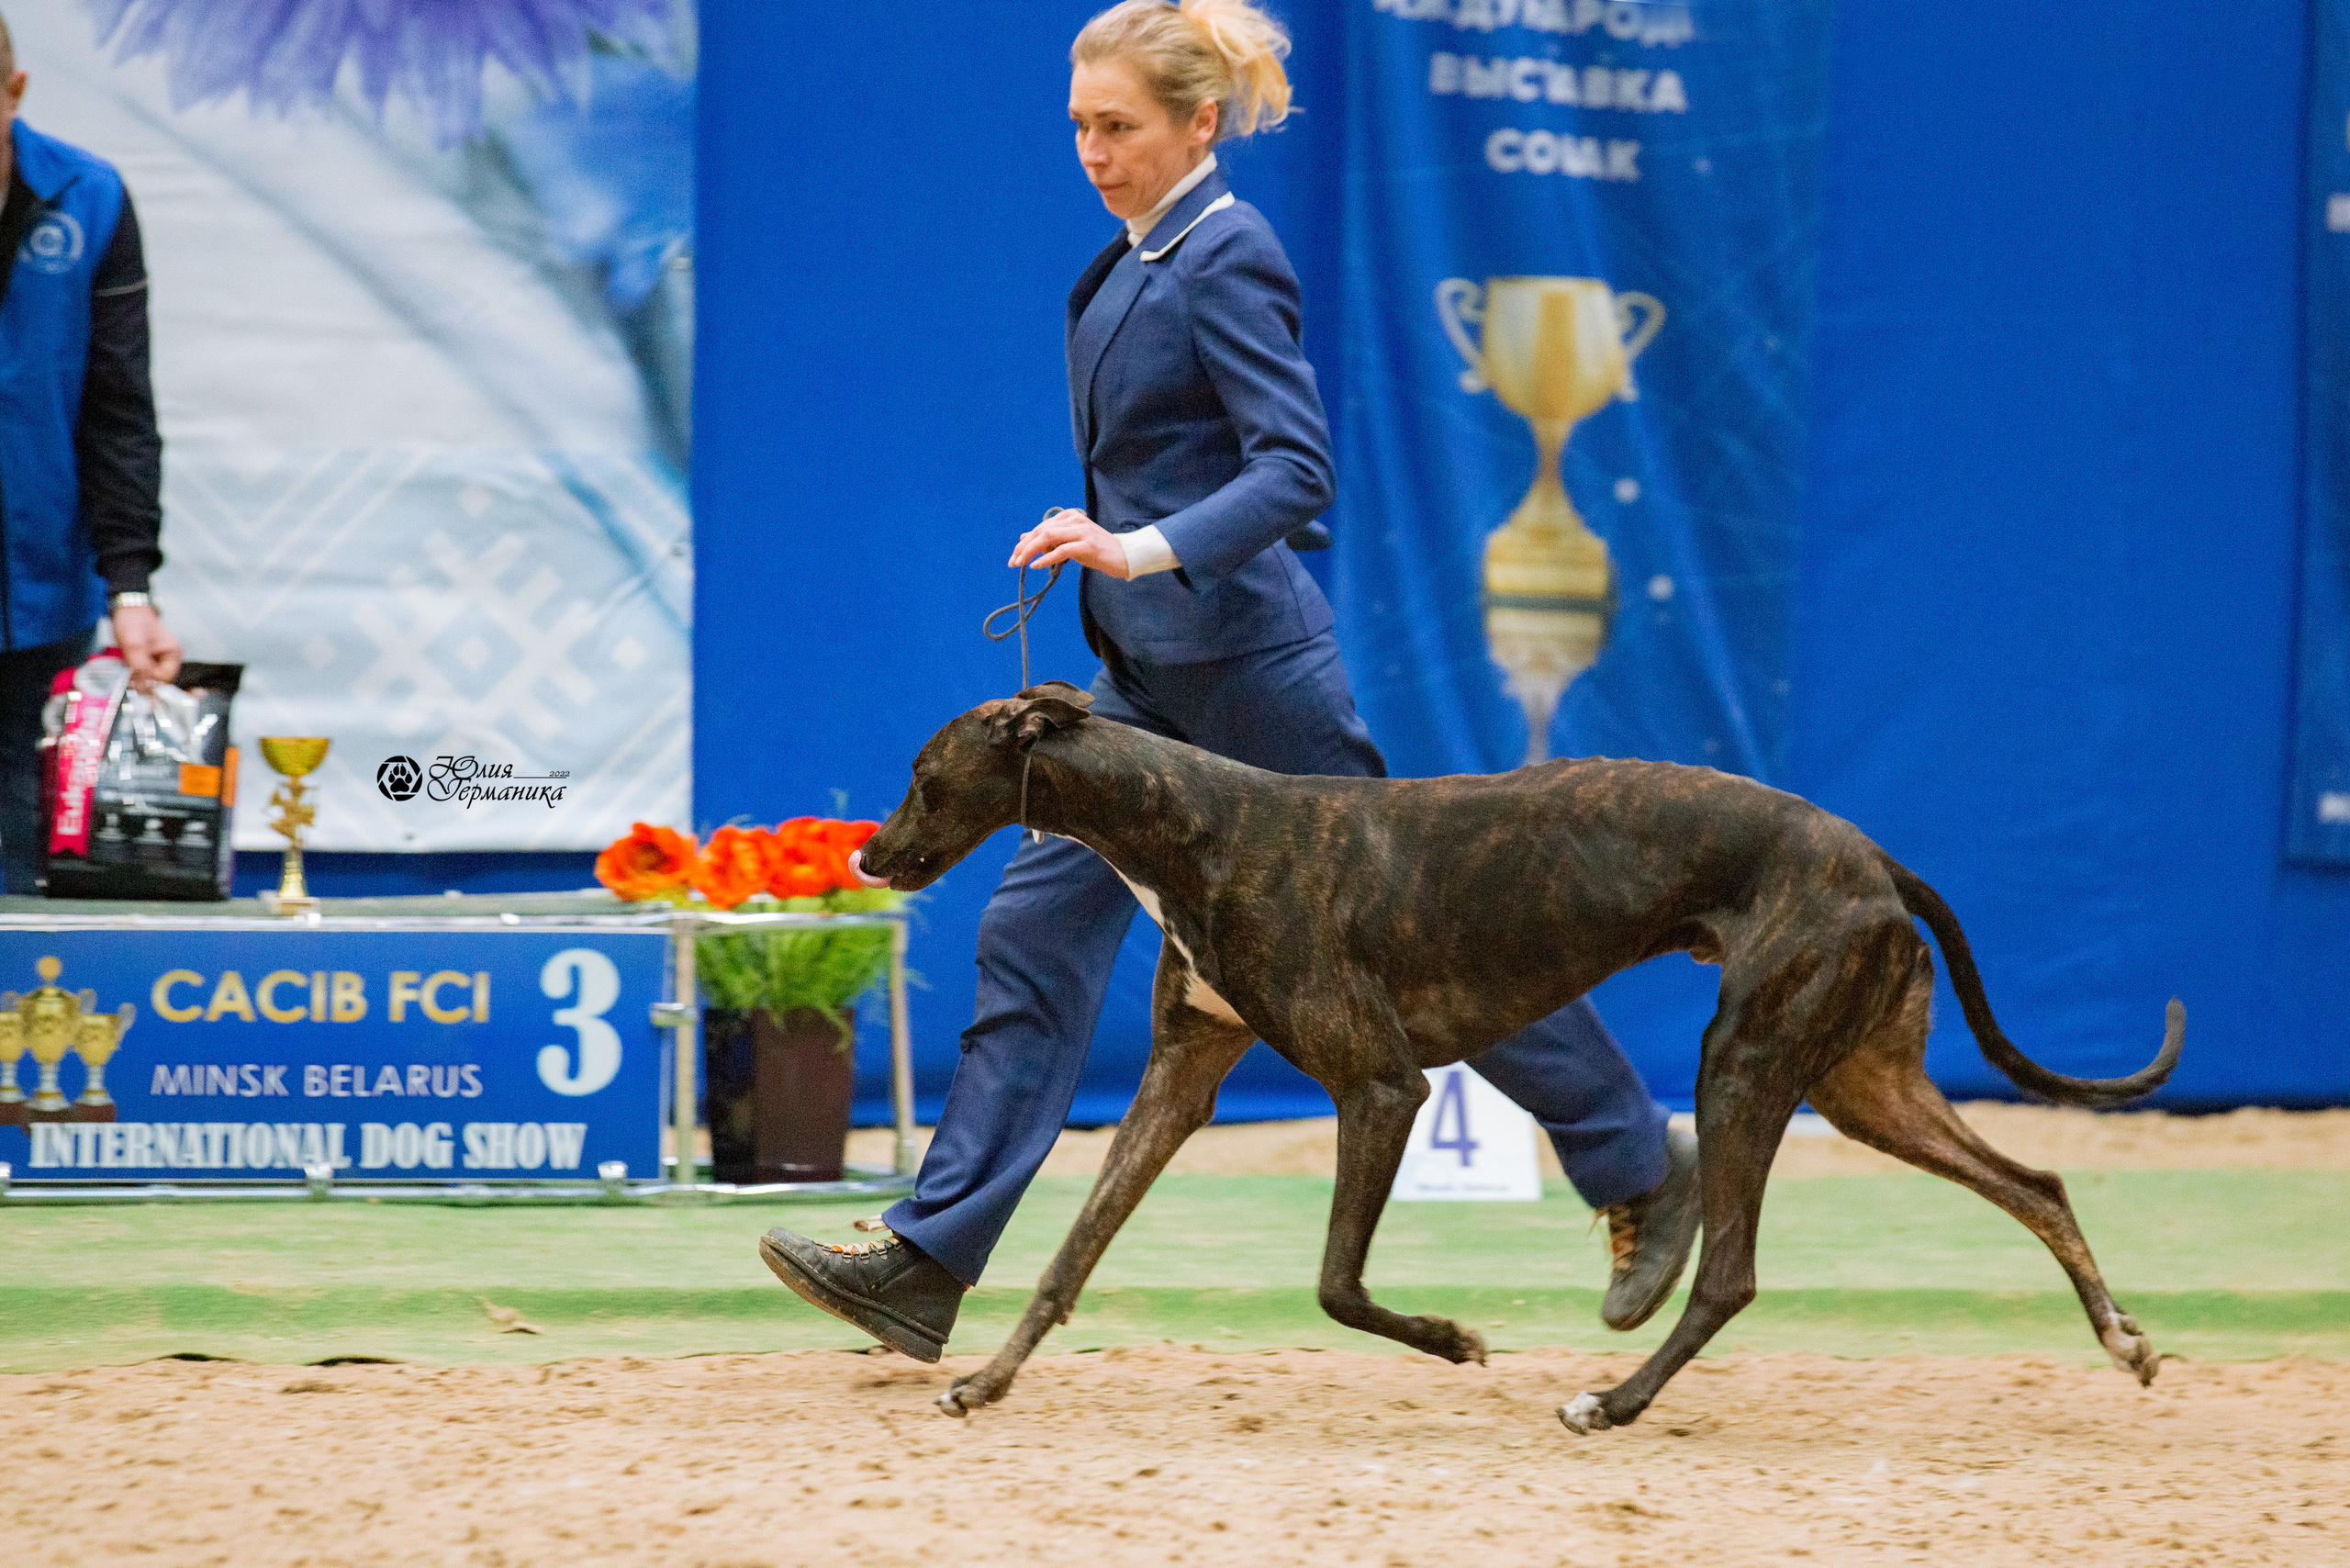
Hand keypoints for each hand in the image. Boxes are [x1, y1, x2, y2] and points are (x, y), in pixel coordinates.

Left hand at [111, 603, 182, 692]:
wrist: (125, 608)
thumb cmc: (133, 621)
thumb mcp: (135, 645)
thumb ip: (140, 667)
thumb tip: (143, 689)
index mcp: (173, 653)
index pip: (166, 678)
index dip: (151, 680)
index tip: (136, 677)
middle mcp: (169, 657)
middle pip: (158, 679)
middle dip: (143, 679)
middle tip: (128, 674)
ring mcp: (159, 657)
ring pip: (149, 676)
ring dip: (136, 675)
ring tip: (126, 664)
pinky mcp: (149, 657)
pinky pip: (143, 671)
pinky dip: (134, 670)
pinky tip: (126, 663)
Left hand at [1010, 509, 1129, 579]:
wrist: (1124, 556)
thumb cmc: (1096, 551)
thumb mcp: (1069, 543)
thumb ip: (1049, 539)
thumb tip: (1024, 538)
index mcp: (1069, 516)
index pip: (1040, 528)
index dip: (1024, 542)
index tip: (1014, 557)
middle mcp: (1074, 520)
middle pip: (1041, 531)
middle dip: (1024, 547)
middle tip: (1013, 562)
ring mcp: (1082, 531)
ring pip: (1048, 538)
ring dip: (1031, 551)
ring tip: (1021, 564)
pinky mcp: (1088, 545)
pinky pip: (1062, 550)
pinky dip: (1046, 558)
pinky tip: (1036, 566)